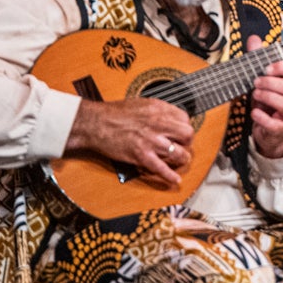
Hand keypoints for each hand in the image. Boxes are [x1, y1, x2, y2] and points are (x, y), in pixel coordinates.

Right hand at [67, 97, 194, 187]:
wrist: (95, 123)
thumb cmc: (114, 112)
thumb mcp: (141, 103)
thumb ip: (158, 110)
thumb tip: (170, 117)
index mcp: (158, 108)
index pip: (184, 118)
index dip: (184, 126)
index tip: (181, 132)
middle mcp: (157, 123)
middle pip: (187, 134)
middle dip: (187, 142)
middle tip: (182, 145)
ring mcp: (150, 140)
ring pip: (179, 152)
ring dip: (182, 158)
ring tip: (180, 160)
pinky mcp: (141, 155)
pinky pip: (161, 168)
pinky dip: (170, 176)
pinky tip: (175, 179)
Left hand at [244, 36, 282, 159]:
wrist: (269, 130)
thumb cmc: (269, 103)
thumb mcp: (264, 79)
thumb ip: (259, 59)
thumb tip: (254, 40)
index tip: (268, 68)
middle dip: (270, 82)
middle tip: (256, 82)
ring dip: (267, 97)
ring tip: (255, 94)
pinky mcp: (281, 128)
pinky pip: (275, 123)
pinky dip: (262, 117)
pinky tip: (255, 112)